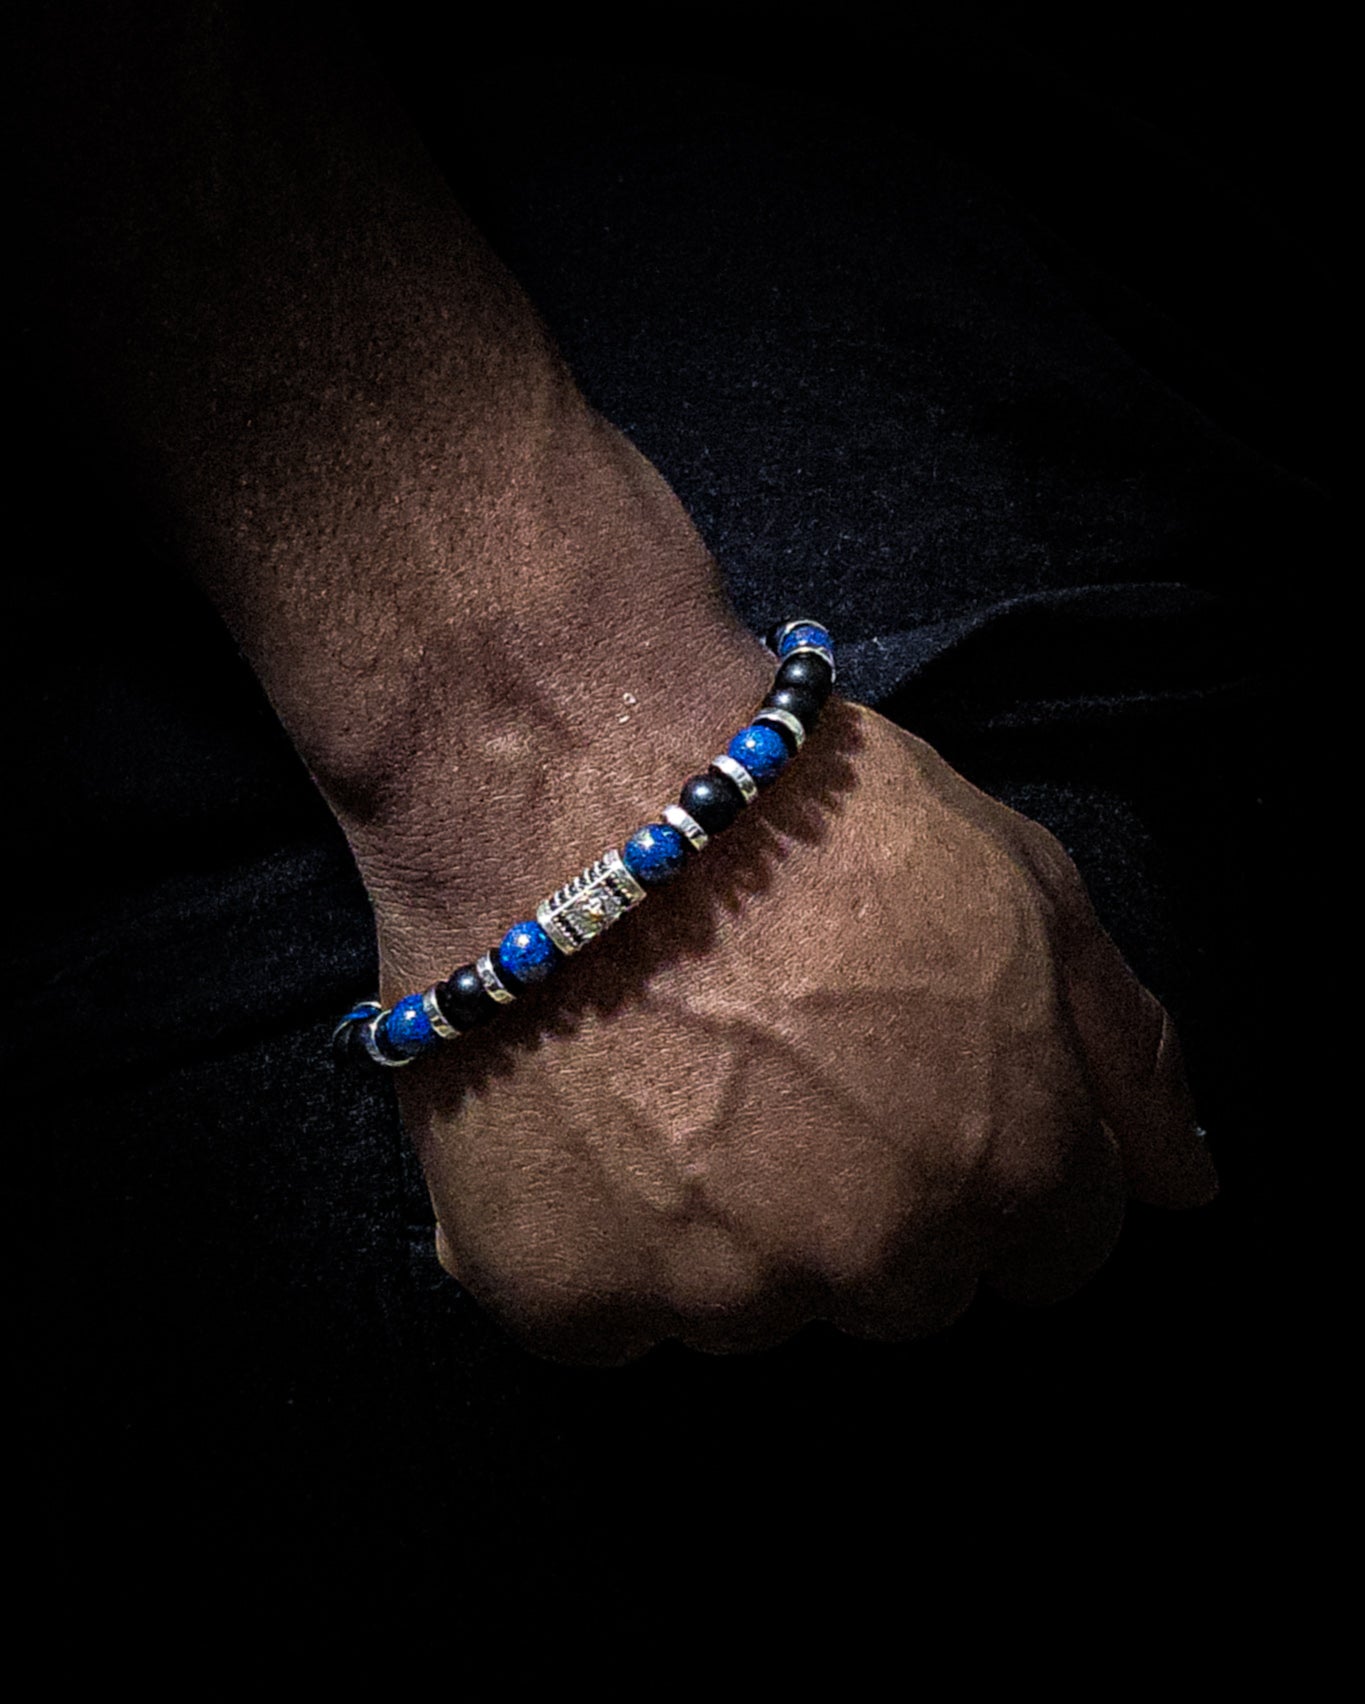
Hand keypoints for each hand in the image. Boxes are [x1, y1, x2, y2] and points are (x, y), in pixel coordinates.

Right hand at [370, 693, 1215, 1364]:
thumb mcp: (1026, 885)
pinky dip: (595, 1246)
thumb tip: (1188, 1191)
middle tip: (779, 1070)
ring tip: (666, 1078)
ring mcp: (714, 1296)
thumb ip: (1125, 1053)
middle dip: (868, 1205)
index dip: (994, 1166)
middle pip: (905, 1290)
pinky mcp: (566, 1298)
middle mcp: (875, 1259)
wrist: (575, 774)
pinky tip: (581, 1123)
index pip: (1050, 1256)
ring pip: (754, 1308)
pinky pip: (608, 1316)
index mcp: (1007, 1170)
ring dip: (725, 1229)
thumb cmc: (810, 813)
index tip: (917, 1090)